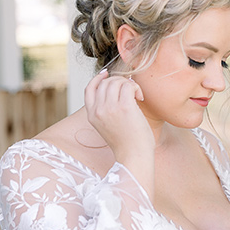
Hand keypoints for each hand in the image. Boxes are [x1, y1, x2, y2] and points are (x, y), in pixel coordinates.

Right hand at [84, 70, 155, 195]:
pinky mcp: (124, 107)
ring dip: (128, 84)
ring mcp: (110, 108)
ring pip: (116, 82)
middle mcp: (98, 110)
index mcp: (92, 115)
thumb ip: (106, 110)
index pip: (89, 89)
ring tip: (136, 95)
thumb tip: (116, 87)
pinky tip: (140, 97)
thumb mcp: (108, 126)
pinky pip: (128, 86)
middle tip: (130, 90)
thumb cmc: (127, 143)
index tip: (107, 74)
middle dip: (119, 82)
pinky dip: (135, 87)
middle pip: (105, 83)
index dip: (98, 78)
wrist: (134, 156)